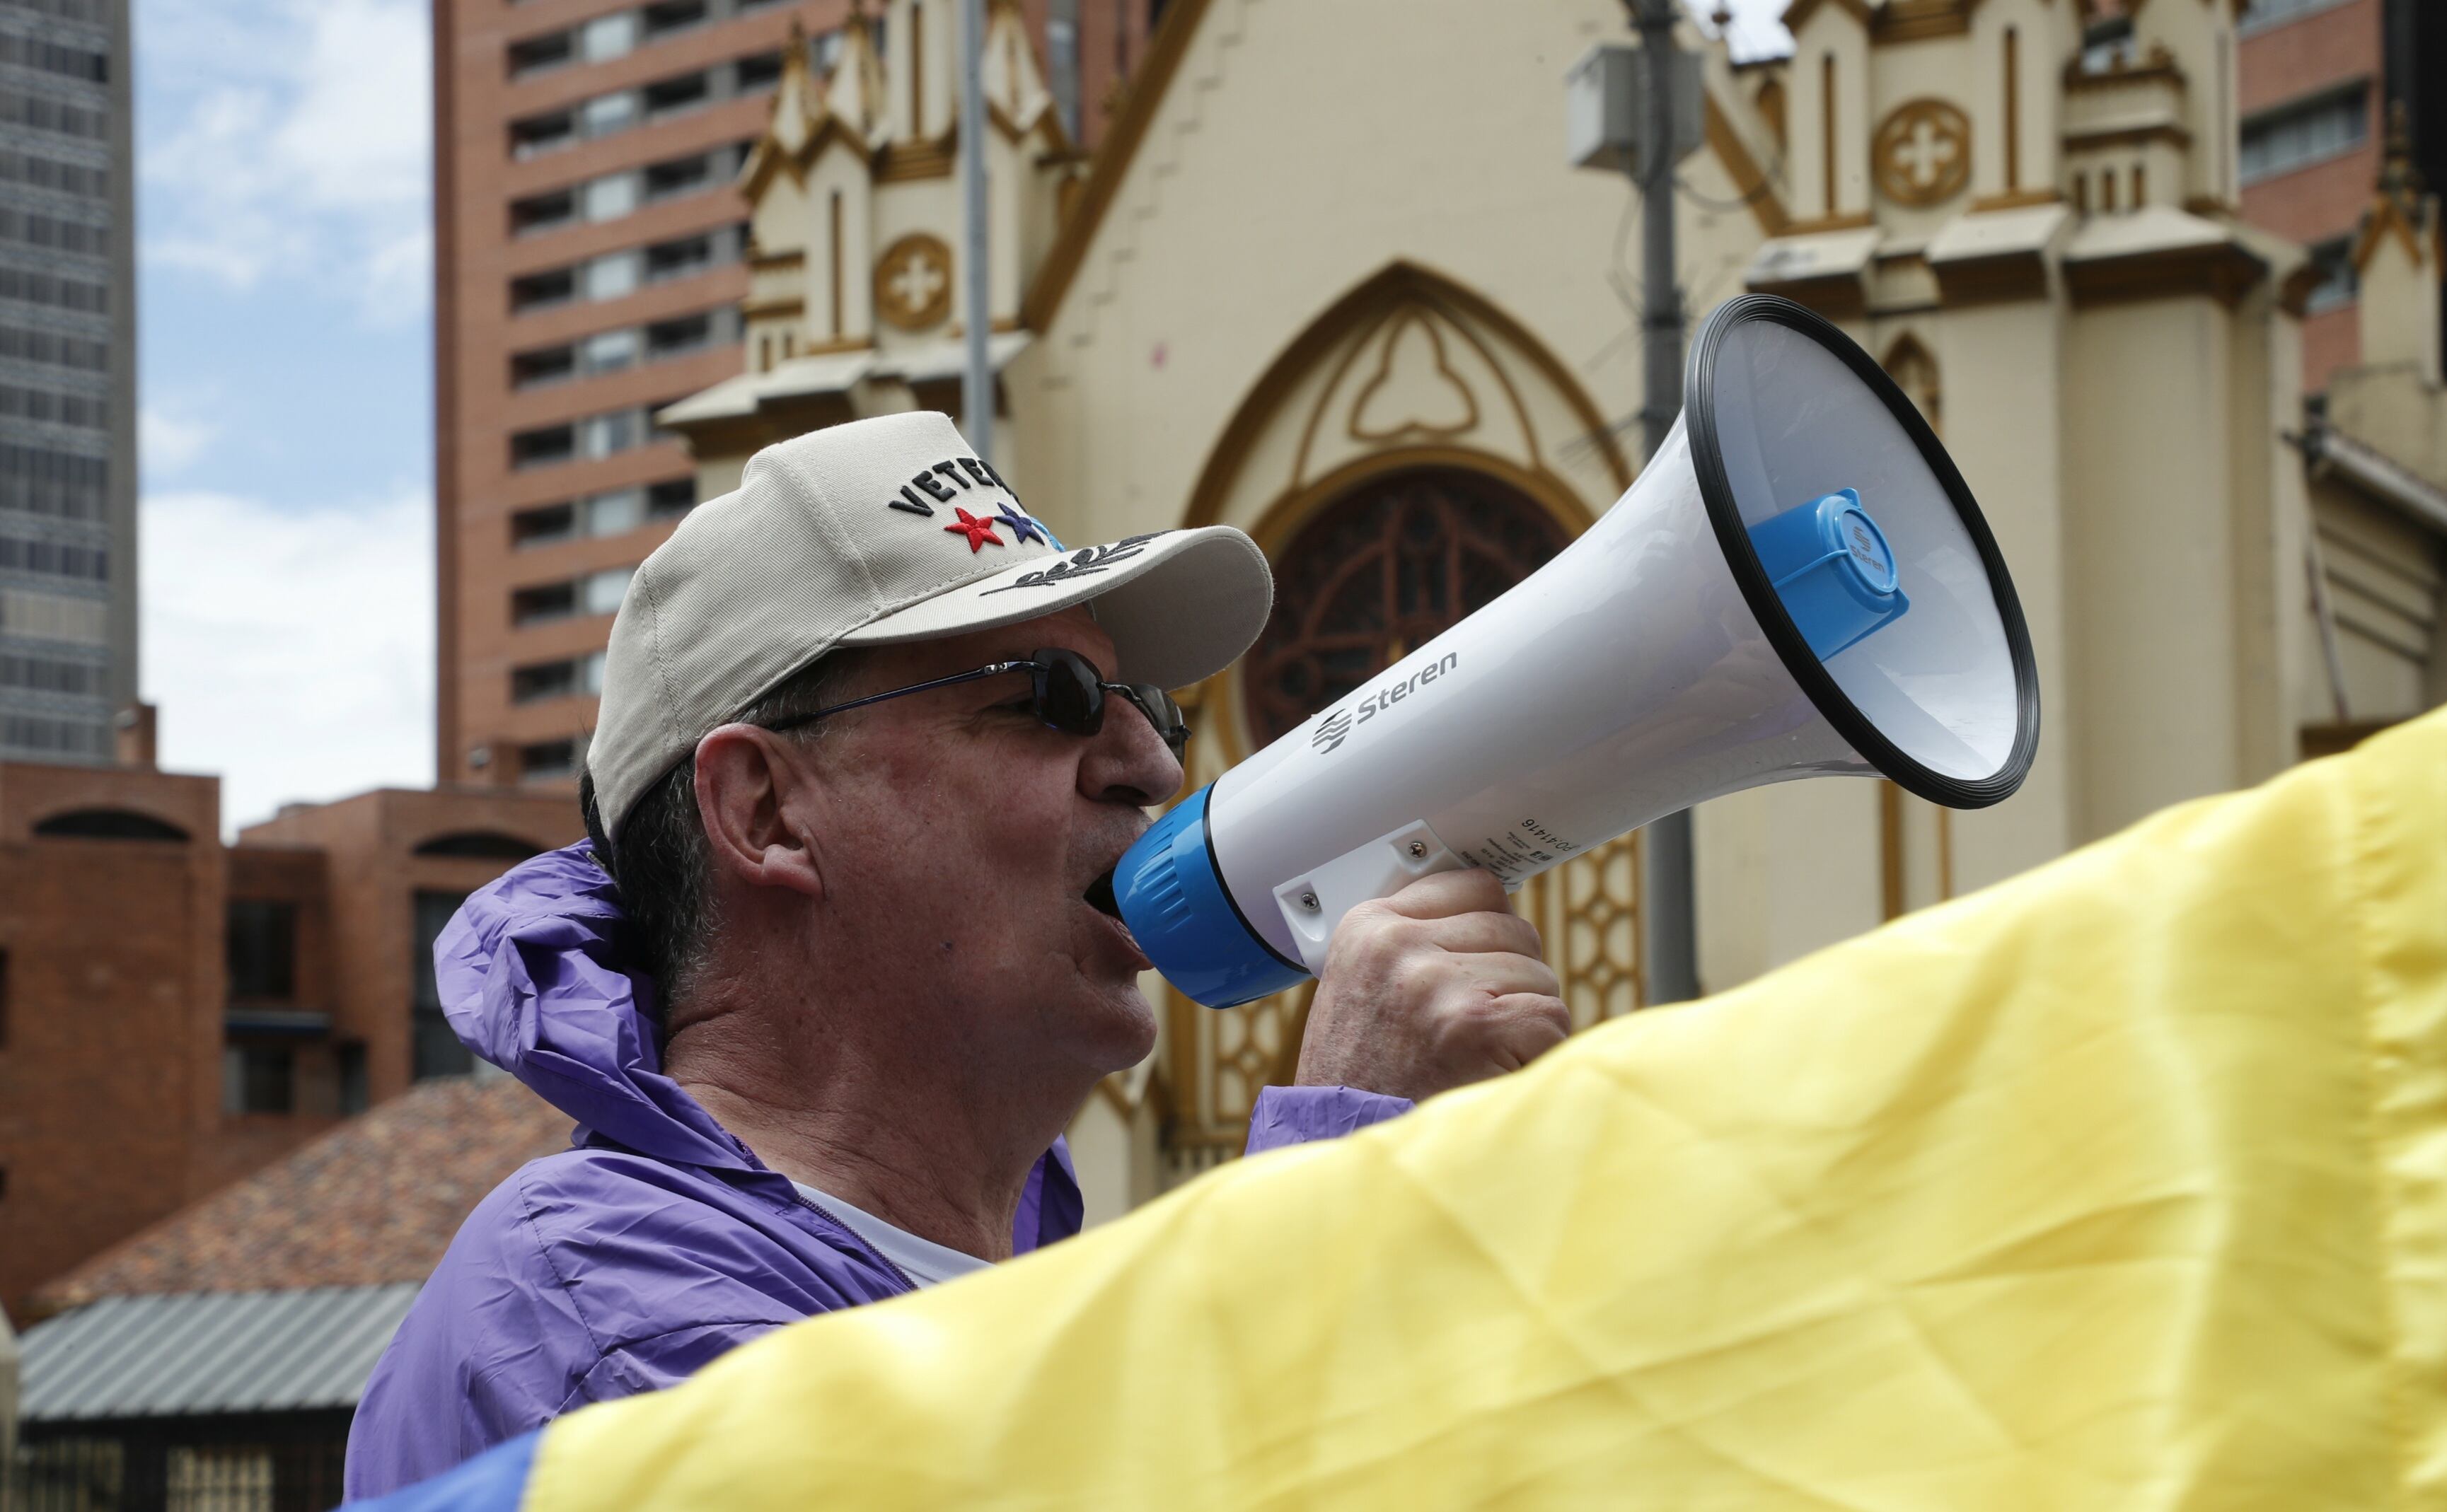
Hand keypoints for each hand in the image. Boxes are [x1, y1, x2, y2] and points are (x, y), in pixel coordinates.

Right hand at [1294, 868, 1571, 1102]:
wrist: (1344, 1153)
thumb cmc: (1362, 1081)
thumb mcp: (1365, 988)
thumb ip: (1414, 943)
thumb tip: (1492, 910)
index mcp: (1370, 927)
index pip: (1474, 886)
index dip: (1491, 931)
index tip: (1481, 966)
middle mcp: (1399, 945)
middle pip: (1514, 930)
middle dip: (1511, 982)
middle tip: (1471, 1031)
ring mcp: (1436, 982)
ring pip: (1538, 976)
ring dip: (1524, 1022)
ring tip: (1475, 1058)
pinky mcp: (1475, 1025)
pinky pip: (1551, 1018)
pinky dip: (1539, 1054)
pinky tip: (1495, 1074)